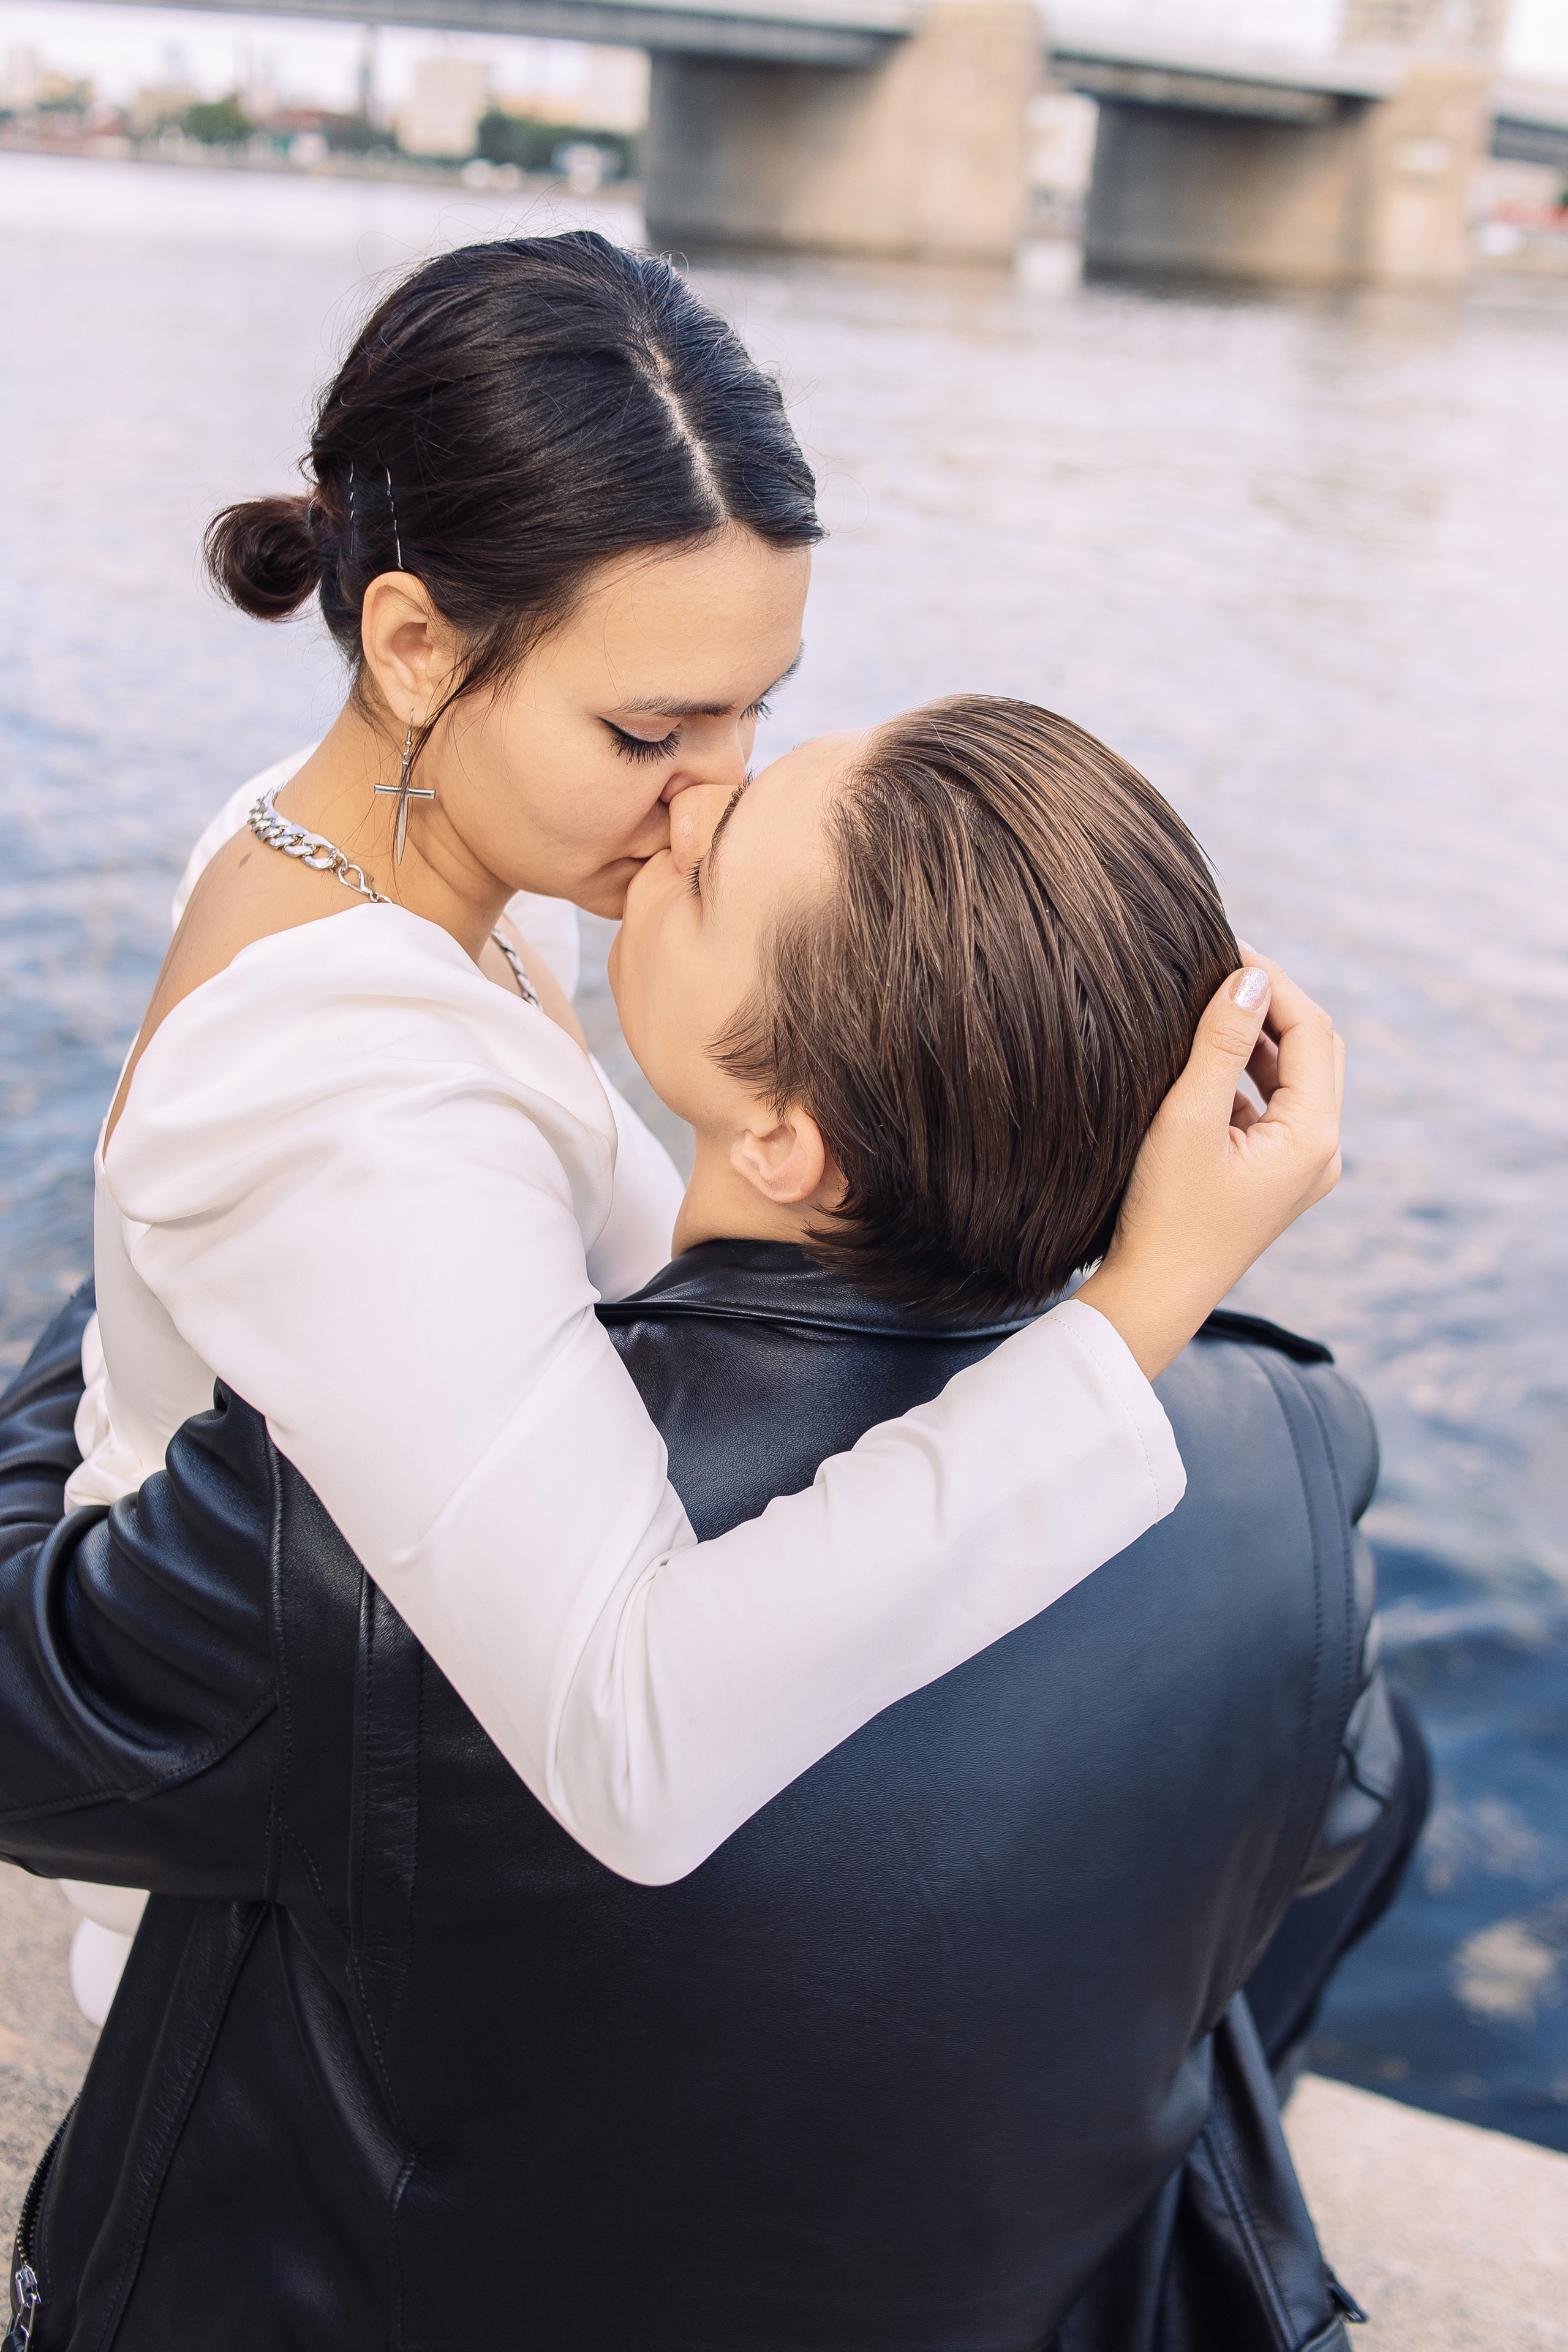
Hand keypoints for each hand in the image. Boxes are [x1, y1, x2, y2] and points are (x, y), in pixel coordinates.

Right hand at [1075, 951, 1343, 1379]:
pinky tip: (1204, 1063)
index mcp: (1314, 1137)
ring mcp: (1301, 1168)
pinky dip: (1247, 1075)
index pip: (1312, 1031)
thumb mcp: (1188, 1118)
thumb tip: (1250, 975)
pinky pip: (1274, 1108)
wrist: (1153, 1295)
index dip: (1274, 982)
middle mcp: (1321, 1152)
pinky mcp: (1275, 1178)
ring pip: (1294, 1078)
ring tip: (1207, 1007)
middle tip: (1220, 969)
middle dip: (1273, 1004)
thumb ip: (1220, 1043)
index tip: (1227, 948)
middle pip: (1314, 1050)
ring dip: (1258, 1039)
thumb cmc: (1164, 1213)